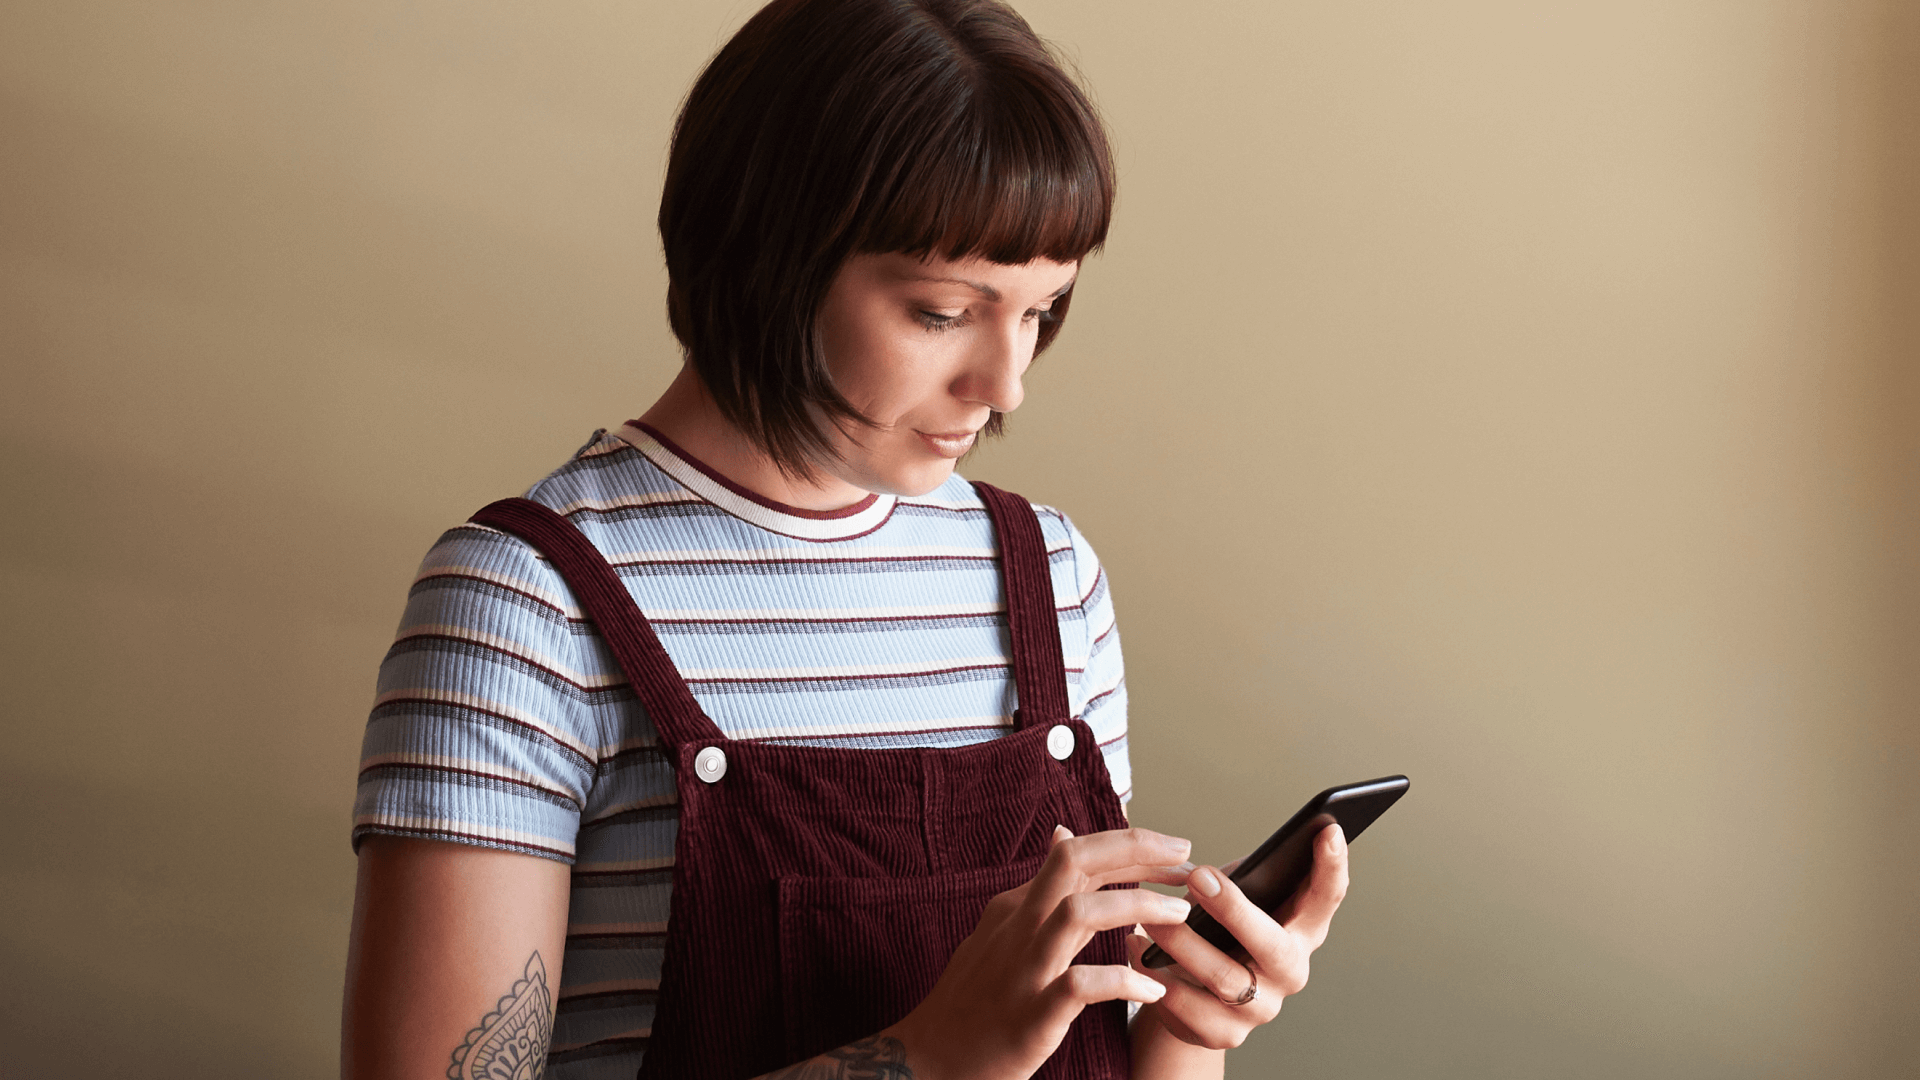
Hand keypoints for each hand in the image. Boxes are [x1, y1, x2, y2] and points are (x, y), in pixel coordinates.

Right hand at [886, 826, 1196, 1079]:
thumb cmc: (971, 1000)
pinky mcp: (1031, 1015)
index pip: (1077, 853)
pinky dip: (1122, 982)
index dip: (1131, 844)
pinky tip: (1152, 990)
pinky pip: (1081, 986)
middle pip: (1073, 861)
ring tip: (1179, 917)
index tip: (1176, 849)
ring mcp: (1024, 969)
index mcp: (1017, 906)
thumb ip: (1038, 888)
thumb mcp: (1001, 931)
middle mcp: (1019, 927)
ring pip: (1079, 912)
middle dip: (1136, 851)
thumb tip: (1063, 834)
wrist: (927, 1060)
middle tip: (1186, 859)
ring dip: (1136, 908)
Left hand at [1127, 823, 1349, 1048]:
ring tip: (1149, 918)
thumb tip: (1208, 868)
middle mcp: (1290, 971)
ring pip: (1224, 978)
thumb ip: (1236, 877)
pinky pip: (1188, 1008)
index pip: (1327, 897)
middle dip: (1235, 910)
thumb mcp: (1232, 897)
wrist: (1188, 992)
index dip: (1332, 866)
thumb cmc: (1215, 929)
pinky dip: (1156, 977)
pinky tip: (1136, 952)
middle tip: (1197, 877)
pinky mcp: (1225, 1033)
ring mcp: (1261, 1008)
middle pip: (1274, 945)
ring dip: (1182, 944)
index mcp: (1301, 930)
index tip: (1328, 829)